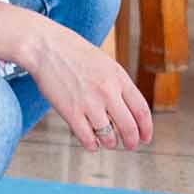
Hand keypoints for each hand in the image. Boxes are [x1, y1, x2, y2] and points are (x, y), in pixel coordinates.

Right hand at [21, 20, 154, 154]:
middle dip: (132, 141)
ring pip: (109, 136)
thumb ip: (119, 85)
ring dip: (111, 143)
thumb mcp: (106, 64)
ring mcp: (89, 103)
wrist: (46, 47)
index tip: (146, 138)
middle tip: (131, 146)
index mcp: (119, 78)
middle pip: (128, 127)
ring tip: (109, 142)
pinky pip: (87, 138)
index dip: (146, 128)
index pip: (141, 110)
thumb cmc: (76, 54)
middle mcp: (107, 92)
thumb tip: (130, 111)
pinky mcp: (70, 112)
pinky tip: (93, 144)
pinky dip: (92, 145)